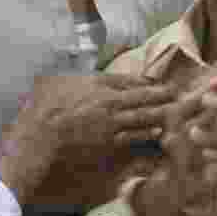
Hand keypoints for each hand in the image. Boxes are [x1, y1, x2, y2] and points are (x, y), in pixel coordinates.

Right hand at [0, 73, 175, 204]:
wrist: (39, 137)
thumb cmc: (41, 108)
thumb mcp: (54, 80)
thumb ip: (70, 75)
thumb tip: (76, 73)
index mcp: (95, 83)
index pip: (125, 79)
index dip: (143, 80)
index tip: (156, 81)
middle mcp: (108, 100)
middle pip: (141, 95)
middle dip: (161, 94)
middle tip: (177, 93)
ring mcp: (110, 122)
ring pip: (141, 116)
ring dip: (160, 113)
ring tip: (175, 111)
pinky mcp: (108, 142)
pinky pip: (132, 136)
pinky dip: (146, 133)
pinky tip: (157, 131)